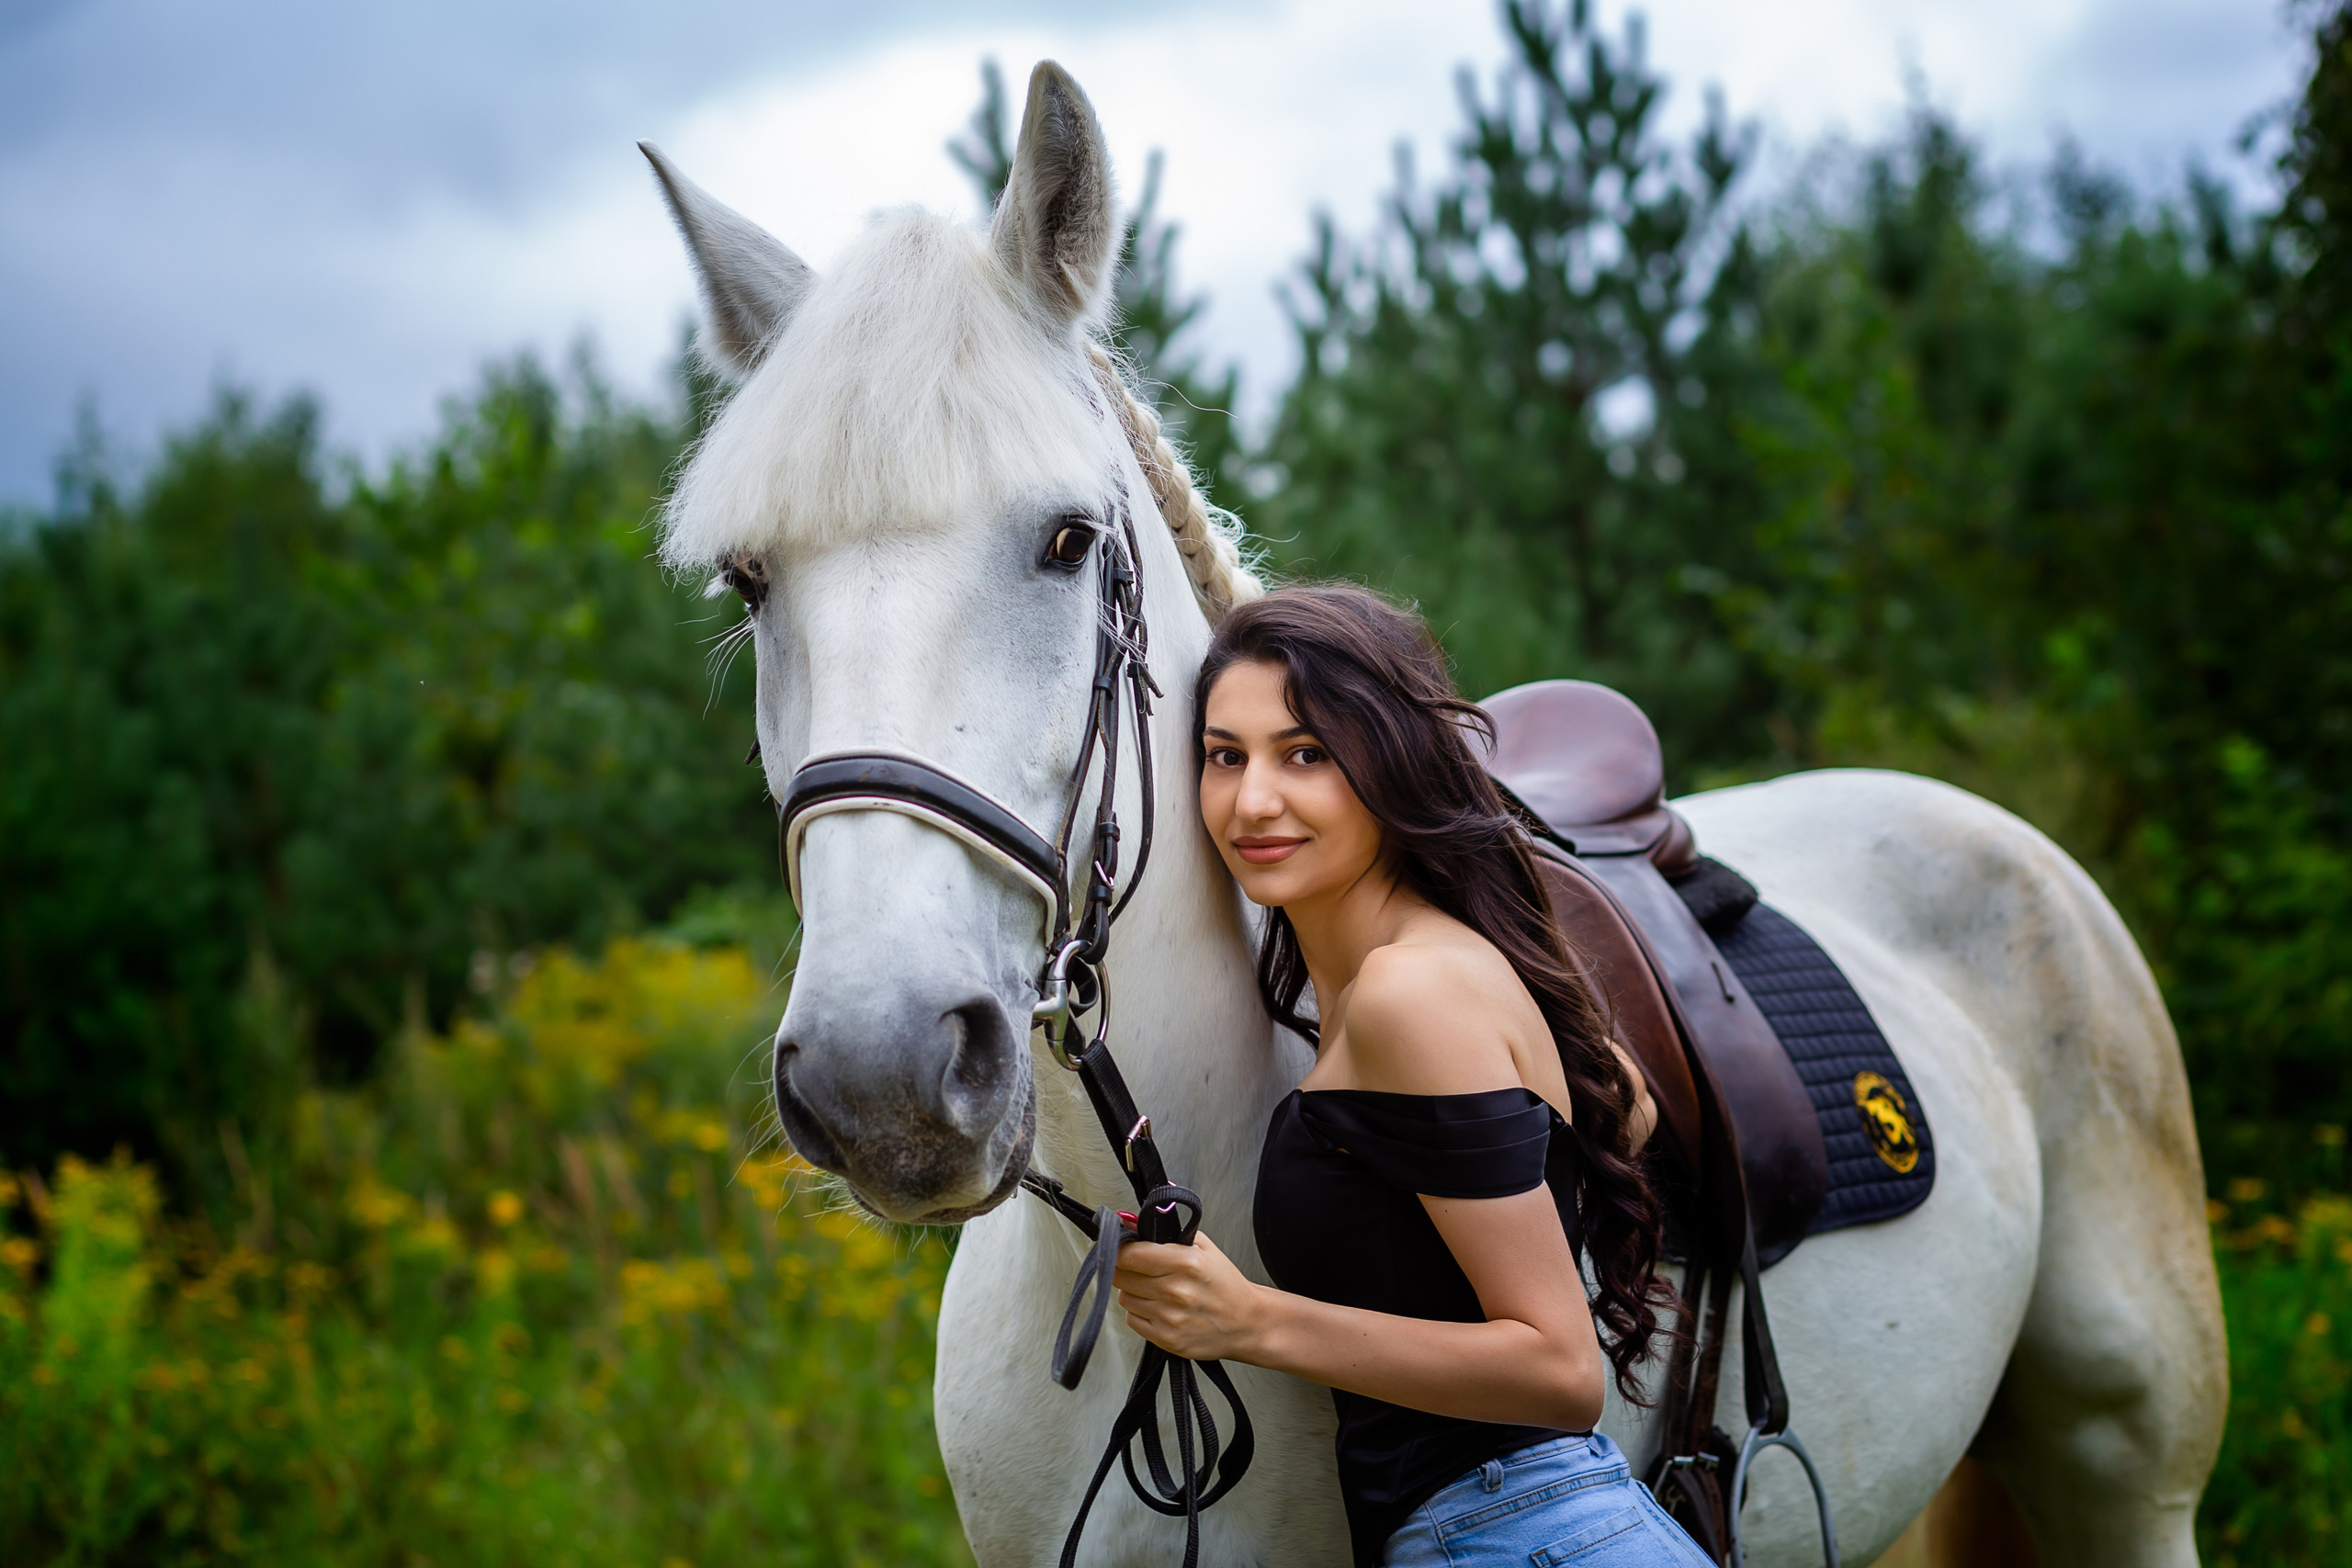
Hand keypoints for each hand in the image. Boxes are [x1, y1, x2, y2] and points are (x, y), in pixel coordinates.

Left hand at [1113, 1231, 1265, 1362]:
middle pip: (1121, 1276)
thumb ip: (1167, 1232)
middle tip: (1140, 1268)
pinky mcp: (1165, 1338)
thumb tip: (1129, 1221)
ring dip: (1133, 1291)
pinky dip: (1139, 1312)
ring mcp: (1169, 1317)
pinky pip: (1131, 1320)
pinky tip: (1158, 1307)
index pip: (1129, 1254)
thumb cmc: (1226, 1285)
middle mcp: (1175, 1291)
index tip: (1123, 1248)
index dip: (1121, 1249)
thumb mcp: (1204, 1248)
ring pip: (1124, 1297)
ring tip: (1155, 1289)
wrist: (1246, 1323)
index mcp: (1185, 1263)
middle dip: (1126, 1269)